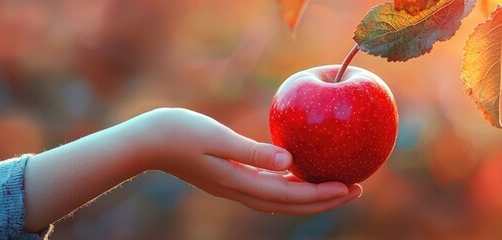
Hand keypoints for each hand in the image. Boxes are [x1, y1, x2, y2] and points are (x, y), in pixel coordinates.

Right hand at [23, 108, 361, 231]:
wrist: (145, 142)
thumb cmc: (178, 132)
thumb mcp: (217, 138)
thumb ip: (254, 152)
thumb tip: (291, 163)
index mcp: (240, 182)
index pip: (291, 196)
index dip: (323, 194)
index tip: (351, 187)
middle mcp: (239, 190)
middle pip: (291, 204)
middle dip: (325, 200)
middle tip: (357, 189)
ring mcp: (233, 186)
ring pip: (280, 199)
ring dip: (309, 196)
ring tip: (336, 185)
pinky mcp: (228, 178)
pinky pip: (267, 188)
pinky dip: (288, 186)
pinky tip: (300, 175)